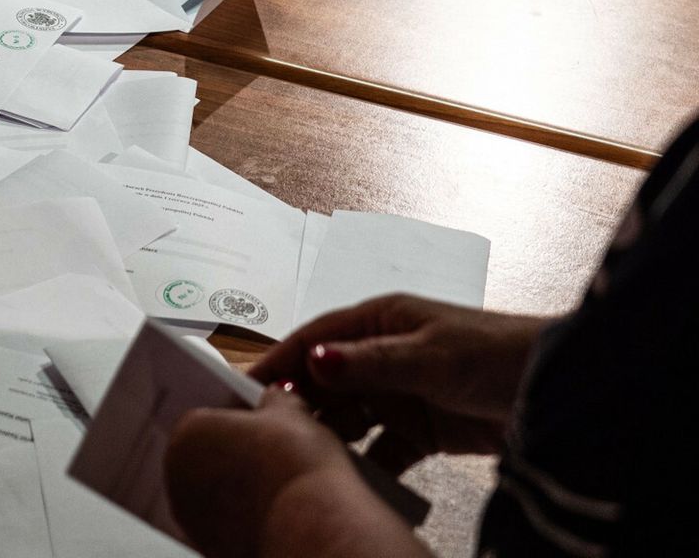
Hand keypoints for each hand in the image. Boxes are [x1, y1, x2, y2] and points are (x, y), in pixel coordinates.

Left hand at [166, 386, 370, 557]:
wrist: (314, 527)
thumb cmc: (297, 466)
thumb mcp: (291, 412)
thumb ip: (276, 399)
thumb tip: (276, 396)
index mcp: (187, 434)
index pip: (206, 418)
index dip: (236, 419)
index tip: (261, 424)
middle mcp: (177, 477)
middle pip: (207, 456)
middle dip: (234, 454)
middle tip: (273, 453)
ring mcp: (192, 518)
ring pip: (216, 493)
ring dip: (238, 487)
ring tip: (278, 483)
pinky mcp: (211, 547)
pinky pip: (227, 524)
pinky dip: (245, 517)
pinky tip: (274, 510)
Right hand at [250, 294, 547, 470]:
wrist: (558, 393)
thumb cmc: (496, 355)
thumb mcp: (429, 357)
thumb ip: (371, 363)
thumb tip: (314, 360)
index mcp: (380, 323)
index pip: (315, 339)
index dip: (279, 360)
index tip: (245, 386)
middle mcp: (383, 355)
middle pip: (326, 381)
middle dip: (300, 405)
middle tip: (271, 433)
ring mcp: (401, 393)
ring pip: (349, 417)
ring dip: (331, 437)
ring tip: (307, 458)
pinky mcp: (421, 429)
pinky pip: (381, 450)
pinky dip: (367, 466)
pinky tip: (352, 480)